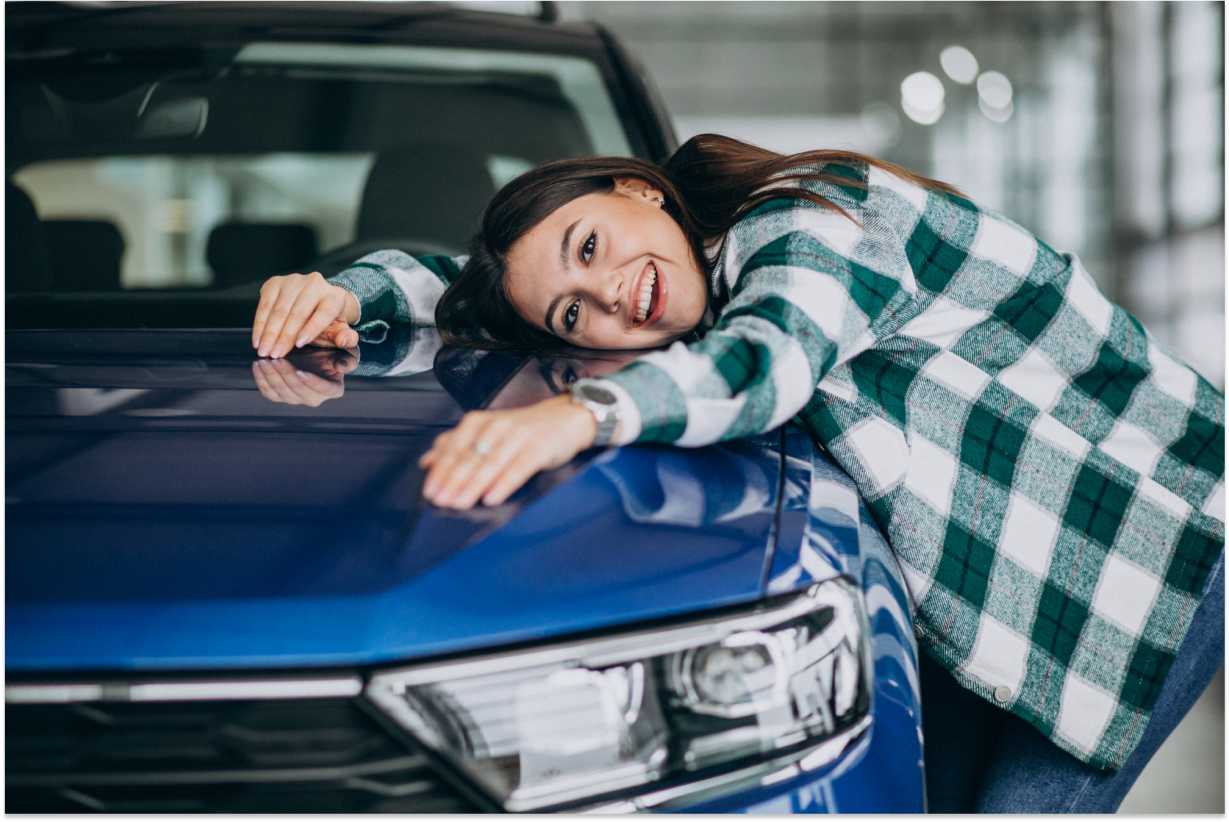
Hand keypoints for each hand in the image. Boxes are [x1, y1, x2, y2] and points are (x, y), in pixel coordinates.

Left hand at [251, 348, 357, 406]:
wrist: (309, 339)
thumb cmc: (328, 338)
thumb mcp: (340, 336)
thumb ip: (346, 344)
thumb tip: (342, 365)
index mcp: (333, 386)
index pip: (325, 390)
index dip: (313, 383)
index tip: (301, 372)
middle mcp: (315, 396)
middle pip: (300, 394)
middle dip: (287, 378)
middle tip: (276, 361)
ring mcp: (296, 397)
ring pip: (282, 394)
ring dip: (271, 378)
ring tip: (264, 360)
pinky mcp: (280, 394)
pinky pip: (269, 393)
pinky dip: (261, 380)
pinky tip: (258, 365)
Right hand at [252, 272, 361, 357]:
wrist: (314, 302)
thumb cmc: (327, 322)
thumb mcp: (339, 331)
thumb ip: (347, 338)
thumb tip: (345, 340)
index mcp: (335, 296)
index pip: (324, 312)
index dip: (311, 328)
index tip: (299, 345)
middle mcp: (315, 283)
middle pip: (298, 312)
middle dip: (285, 336)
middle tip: (275, 355)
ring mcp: (294, 280)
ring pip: (279, 309)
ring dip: (269, 333)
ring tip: (264, 351)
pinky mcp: (275, 282)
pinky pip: (264, 305)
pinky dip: (260, 324)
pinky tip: (257, 340)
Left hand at [419, 393, 602, 508]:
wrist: (564, 419)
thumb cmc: (523, 429)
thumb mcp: (486, 432)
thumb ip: (455, 444)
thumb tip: (427, 461)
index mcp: (479, 422)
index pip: (454, 448)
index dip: (441, 471)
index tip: (430, 490)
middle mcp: (497, 427)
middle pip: (470, 457)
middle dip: (453, 481)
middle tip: (441, 500)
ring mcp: (518, 436)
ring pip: (491, 463)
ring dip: (473, 485)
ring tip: (460, 502)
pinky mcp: (538, 448)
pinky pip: (518, 469)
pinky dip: (503, 484)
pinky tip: (492, 498)